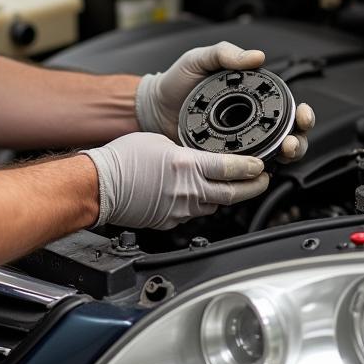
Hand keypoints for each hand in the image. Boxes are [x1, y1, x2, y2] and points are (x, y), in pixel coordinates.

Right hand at [81, 133, 268, 229]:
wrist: (100, 185)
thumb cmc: (123, 160)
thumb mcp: (160, 142)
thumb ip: (186, 151)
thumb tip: (199, 158)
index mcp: (186, 165)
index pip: (230, 169)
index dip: (251, 168)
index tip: (262, 166)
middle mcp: (187, 190)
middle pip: (231, 193)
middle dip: (253, 188)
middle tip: (263, 181)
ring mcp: (179, 209)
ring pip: (214, 205)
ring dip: (227, 196)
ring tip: (236, 187)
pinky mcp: (170, 221)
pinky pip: (194, 213)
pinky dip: (202, 204)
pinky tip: (200, 196)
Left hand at [134, 41, 313, 161]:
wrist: (153, 108)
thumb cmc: (176, 82)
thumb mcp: (200, 59)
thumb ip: (225, 54)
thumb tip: (256, 57)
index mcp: (251, 97)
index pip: (287, 108)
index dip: (302, 114)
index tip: (302, 114)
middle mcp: (251, 122)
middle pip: (289, 136)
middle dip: (299, 140)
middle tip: (291, 142)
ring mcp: (240, 144)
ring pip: (275, 156)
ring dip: (285, 157)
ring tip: (282, 153)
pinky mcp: (225, 162)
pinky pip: (247, 170)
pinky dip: (257, 171)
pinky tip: (258, 168)